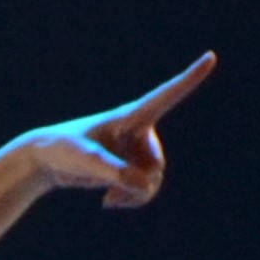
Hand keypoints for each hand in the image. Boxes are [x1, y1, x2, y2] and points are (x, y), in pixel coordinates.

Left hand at [27, 50, 215, 210]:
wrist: (48, 160)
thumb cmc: (63, 150)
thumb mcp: (86, 161)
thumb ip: (115, 172)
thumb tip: (146, 185)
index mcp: (131, 116)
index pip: (165, 96)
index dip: (189, 79)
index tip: (211, 57)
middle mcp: (140, 129)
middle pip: (156, 165)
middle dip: (139, 185)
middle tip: (110, 191)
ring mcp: (137, 148)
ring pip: (153, 180)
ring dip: (135, 196)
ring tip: (108, 200)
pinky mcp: (131, 164)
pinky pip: (145, 188)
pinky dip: (132, 199)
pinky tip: (108, 202)